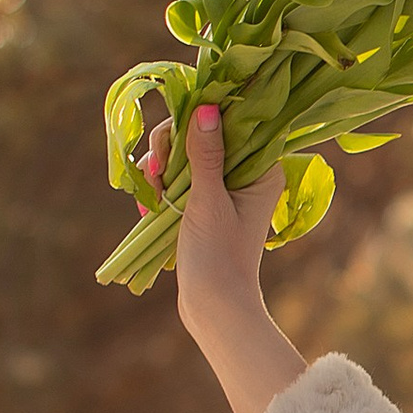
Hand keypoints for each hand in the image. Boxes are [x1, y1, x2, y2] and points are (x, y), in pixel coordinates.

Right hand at [146, 102, 308, 412]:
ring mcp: (225, 189)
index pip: (233, 122)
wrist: (214, 306)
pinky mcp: (205, 203)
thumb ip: (206, 153)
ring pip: (185, 156)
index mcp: (263, 170)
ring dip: (161, 169)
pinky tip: (148, 207)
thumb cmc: (218, 256)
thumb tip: (207, 106)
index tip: (174, 137)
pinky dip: (160, 188)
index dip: (199, 120)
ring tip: (152, 197)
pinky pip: (178, 179)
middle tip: (157, 173)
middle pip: (203, 135)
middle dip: (172, 149)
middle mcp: (248, 175)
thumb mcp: (208, 200)